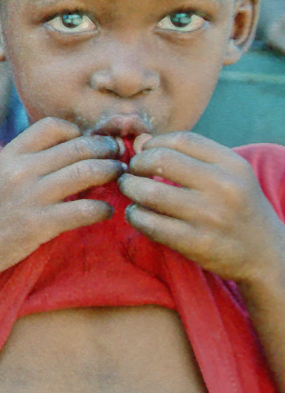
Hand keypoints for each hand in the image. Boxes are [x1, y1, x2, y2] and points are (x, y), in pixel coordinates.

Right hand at [0, 117, 125, 288]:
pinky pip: (86, 209)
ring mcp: (31, 196)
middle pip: (80, 146)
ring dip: (113, 173)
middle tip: (120, 159)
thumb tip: (64, 152)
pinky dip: (104, 209)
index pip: (53, 126)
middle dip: (108, 150)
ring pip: (89, 171)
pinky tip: (106, 212)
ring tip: (120, 179)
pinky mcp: (39, 224)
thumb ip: (25, 162)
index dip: (78, 132)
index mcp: (9, 154)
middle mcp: (21, 169)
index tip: (88, 144)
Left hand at [120, 132, 284, 285]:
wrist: (263, 251)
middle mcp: (223, 187)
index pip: (181, 140)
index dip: (154, 144)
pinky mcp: (194, 242)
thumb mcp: (228, 174)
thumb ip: (188, 156)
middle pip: (160, 160)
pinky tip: (137, 213)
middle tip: (131, 173)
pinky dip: (134, 215)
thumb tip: (139, 140)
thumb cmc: (236, 206)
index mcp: (232, 164)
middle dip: (136, 164)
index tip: (145, 153)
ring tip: (130, 190)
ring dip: (129, 188)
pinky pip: (148, 223)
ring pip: (149, 192)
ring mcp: (209, 216)